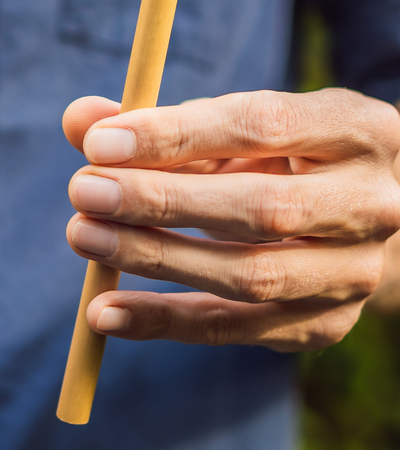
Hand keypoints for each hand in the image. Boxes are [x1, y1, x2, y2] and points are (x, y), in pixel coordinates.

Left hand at [63, 89, 399, 350]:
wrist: (354, 216)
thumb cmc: (276, 154)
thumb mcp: (231, 124)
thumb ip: (157, 120)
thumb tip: (80, 121)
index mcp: (356, 129)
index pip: (262, 126)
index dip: (175, 135)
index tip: (99, 143)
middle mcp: (371, 203)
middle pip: (262, 209)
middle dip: (161, 200)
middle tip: (83, 191)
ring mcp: (356, 272)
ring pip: (251, 276)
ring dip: (155, 259)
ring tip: (82, 236)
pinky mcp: (324, 324)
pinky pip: (236, 330)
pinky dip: (163, 322)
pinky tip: (103, 313)